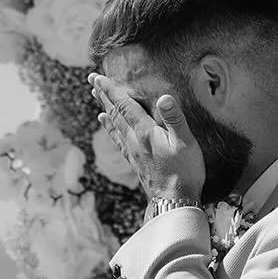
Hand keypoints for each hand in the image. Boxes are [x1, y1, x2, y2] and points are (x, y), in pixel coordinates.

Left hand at [90, 72, 203, 202]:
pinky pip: (116, 138)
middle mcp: (133, 140)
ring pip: (113, 124)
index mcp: (144, 132)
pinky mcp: (134, 160)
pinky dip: (109, 127)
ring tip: (96, 95)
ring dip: (105, 107)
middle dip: (104, 94)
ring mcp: (131, 151)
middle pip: (114, 112)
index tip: (99, 77)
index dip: (111, 90)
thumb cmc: (184, 172)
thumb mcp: (185, 143)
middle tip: (92, 79)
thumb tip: (164, 97)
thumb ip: (175, 119)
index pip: (124, 106)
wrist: (173, 201)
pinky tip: (104, 122)